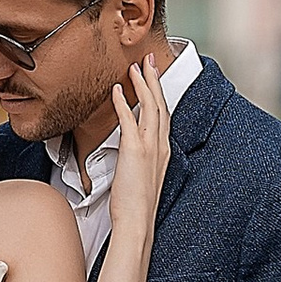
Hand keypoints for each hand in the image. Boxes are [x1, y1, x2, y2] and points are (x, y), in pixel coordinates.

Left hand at [105, 52, 172, 242]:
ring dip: (143, 84)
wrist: (137, 221)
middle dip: (155, 79)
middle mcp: (161, 145)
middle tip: (149, 60)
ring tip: (136, 67)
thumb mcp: (140, 175)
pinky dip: (123, 102)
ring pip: (150, 106)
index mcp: (163, 150)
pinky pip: (129, 119)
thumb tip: (128, 150)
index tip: (153, 77)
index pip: (163, 114)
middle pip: (160, 104)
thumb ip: (137, 158)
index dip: (159, 93)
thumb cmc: (136, 204)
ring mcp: (150, 146)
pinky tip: (117, 89)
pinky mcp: (135, 150)